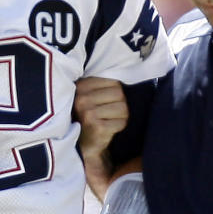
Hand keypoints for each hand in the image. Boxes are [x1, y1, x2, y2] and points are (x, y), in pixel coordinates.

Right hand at [74, 77, 127, 200]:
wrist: (82, 148)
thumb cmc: (89, 119)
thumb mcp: (90, 96)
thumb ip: (103, 84)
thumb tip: (131, 65)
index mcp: (81, 86)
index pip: (114, 83)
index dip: (114, 95)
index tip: (103, 105)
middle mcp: (82, 98)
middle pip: (120, 94)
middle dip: (118, 106)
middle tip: (106, 116)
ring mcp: (88, 113)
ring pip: (123, 108)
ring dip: (120, 118)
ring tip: (106, 123)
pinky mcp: (96, 127)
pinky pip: (121, 122)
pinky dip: (118, 128)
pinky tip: (107, 132)